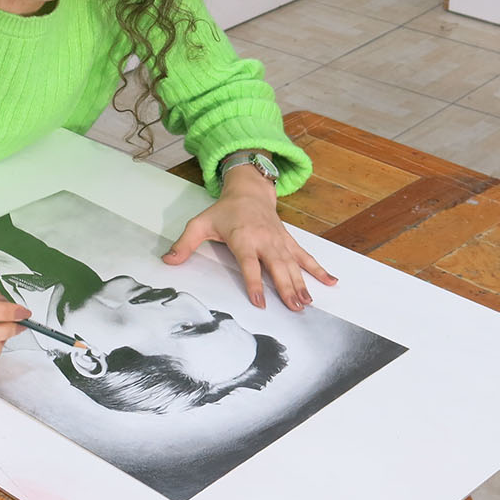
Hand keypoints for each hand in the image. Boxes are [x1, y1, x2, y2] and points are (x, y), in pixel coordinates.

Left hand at [161, 165, 336, 310]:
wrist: (249, 191)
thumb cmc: (224, 211)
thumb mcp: (200, 224)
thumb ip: (184, 244)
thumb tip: (168, 260)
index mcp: (244, 239)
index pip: (250, 264)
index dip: (255, 283)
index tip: (260, 302)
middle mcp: (265, 240)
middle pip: (277, 267)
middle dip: (287, 288)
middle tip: (295, 308)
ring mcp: (279, 241)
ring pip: (293, 265)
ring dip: (302, 285)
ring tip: (308, 304)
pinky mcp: (288, 241)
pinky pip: (305, 257)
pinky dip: (319, 269)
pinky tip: (331, 282)